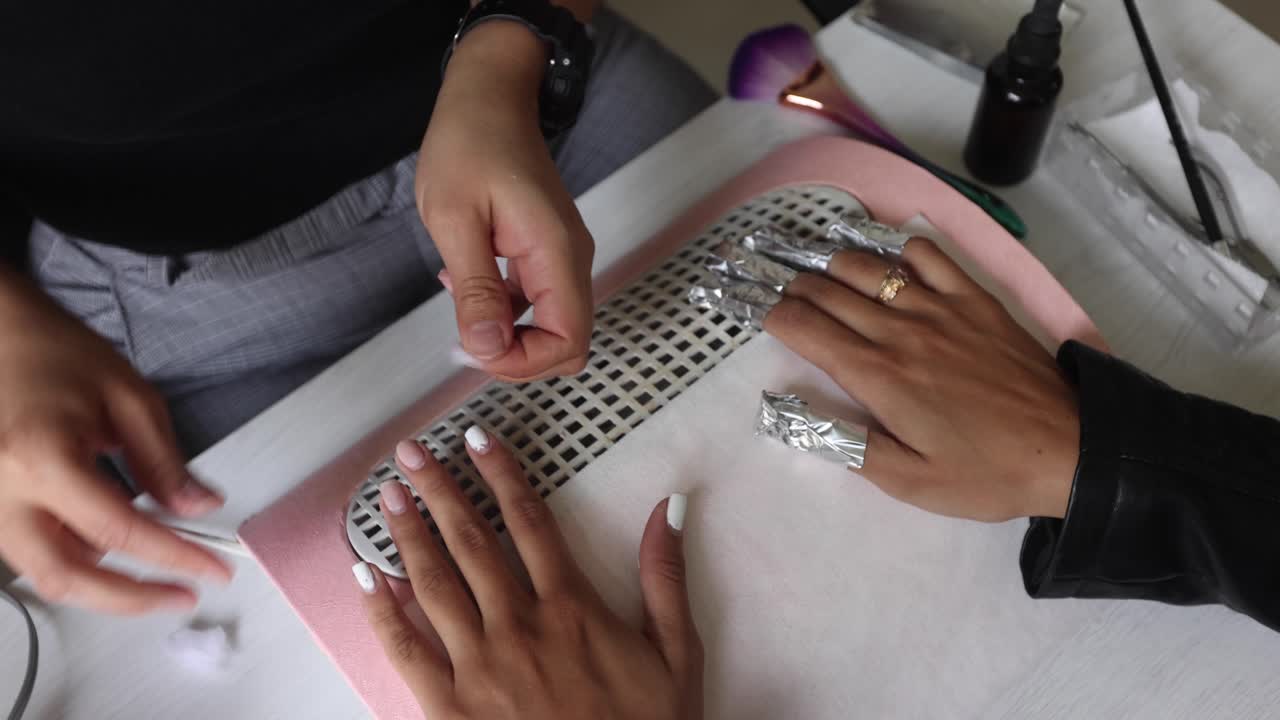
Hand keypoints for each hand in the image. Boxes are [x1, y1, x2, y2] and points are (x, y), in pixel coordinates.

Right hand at [0, 269, 231, 613]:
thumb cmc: (56, 352)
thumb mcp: (129, 397)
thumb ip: (164, 461)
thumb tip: (198, 507)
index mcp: (41, 458)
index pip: (120, 529)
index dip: (173, 557)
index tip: (213, 570)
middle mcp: (2, 492)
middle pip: (68, 577)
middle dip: (133, 598)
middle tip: (183, 595)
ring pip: (46, 575)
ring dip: (104, 586)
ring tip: (158, 573)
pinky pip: (31, 555)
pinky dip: (77, 562)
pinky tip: (115, 549)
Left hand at [354, 429, 701, 718]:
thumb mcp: (676, 655)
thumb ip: (666, 579)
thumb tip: (670, 508)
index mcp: (571, 607)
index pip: (530, 522)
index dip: (501, 475)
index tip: (476, 438)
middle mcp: (519, 625)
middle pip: (471, 541)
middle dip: (438, 490)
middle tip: (410, 452)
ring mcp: (480, 665)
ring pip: (434, 583)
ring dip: (407, 534)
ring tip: (387, 495)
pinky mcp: (449, 706)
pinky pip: (407, 649)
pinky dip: (382, 610)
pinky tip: (365, 576)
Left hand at [418, 22, 594, 381]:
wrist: (489, 96)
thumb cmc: (468, 145)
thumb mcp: (455, 219)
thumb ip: (477, 288)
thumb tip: (489, 350)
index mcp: (556, 253)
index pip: (568, 342)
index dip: (523, 362)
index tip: (473, 347)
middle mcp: (572, 260)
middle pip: (568, 343)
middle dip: (518, 356)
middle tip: (464, 334)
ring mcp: (564, 256)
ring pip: (554, 327)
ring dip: (509, 334)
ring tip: (460, 299)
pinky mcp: (549, 252)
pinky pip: (540, 303)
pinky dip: (507, 310)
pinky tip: (469, 282)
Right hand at [763, 238, 1079, 521]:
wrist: (1070, 450)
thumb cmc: (984, 474)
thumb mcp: (908, 482)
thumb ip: (844, 446)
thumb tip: (788, 415)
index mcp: (878, 376)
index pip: (806, 328)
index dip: (773, 317)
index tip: (761, 317)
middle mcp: (900, 331)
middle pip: (828, 290)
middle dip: (793, 288)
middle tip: (781, 295)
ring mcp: (940, 308)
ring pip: (868, 266)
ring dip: (833, 266)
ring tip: (821, 277)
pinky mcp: (975, 299)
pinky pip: (927, 254)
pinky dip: (898, 251)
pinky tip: (890, 266)